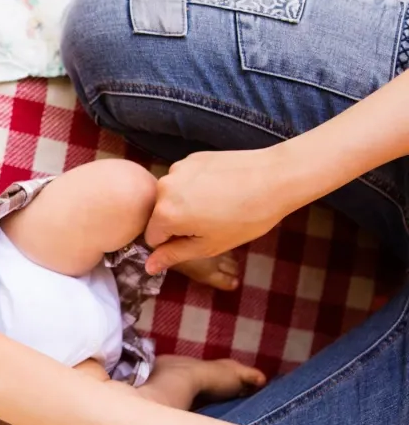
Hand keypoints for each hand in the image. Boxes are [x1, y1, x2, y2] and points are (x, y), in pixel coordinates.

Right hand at [144, 146, 294, 273]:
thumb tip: (148, 266)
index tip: (199, 238)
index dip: (174, 244)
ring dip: (187, 203)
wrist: (276, 178)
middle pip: (160, 215)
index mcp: (164, 214)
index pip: (153, 238)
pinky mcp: (192, 158)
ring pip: (173, 197)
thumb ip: (173, 255)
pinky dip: (197, 186)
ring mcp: (178, 169)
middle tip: (212, 222)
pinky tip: (222, 188)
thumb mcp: (208, 246)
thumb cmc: (245, 218)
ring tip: (219, 204)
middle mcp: (164, 188)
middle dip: (180, 222)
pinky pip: (185, 180)